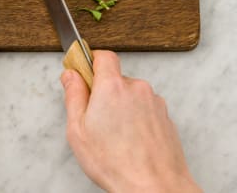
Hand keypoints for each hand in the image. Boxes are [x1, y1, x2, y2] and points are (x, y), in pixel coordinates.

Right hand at [61, 51, 200, 192]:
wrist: (155, 186)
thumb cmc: (116, 163)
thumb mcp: (78, 130)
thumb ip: (73, 96)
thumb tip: (71, 76)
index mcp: (112, 87)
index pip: (103, 56)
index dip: (91, 62)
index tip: (83, 74)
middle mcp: (137, 88)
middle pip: (116, 78)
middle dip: (104, 93)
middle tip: (95, 119)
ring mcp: (154, 102)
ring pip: (131, 95)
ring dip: (122, 108)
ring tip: (115, 137)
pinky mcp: (165, 117)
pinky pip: (145, 109)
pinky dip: (137, 120)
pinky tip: (130, 142)